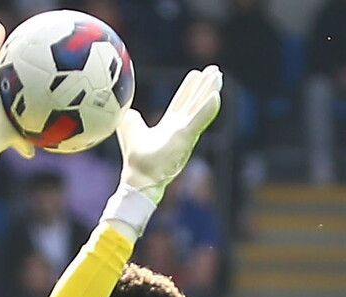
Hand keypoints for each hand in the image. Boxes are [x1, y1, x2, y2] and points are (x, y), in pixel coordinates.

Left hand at [116, 66, 222, 204]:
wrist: (139, 176)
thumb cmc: (135, 158)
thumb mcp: (130, 128)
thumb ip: (132, 118)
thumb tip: (127, 110)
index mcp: (170, 126)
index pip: (182, 102)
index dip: (190, 88)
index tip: (197, 74)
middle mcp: (181, 128)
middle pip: (196, 102)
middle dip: (205, 86)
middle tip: (215, 70)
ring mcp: (186, 133)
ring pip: (201, 108)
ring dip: (210, 92)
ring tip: (218, 76)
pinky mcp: (186, 139)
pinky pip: (198, 121)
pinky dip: (207, 109)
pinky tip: (215, 96)